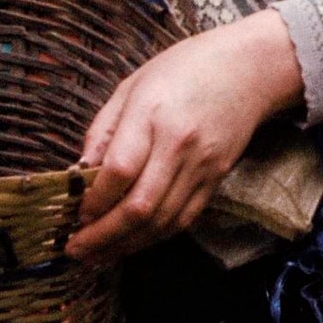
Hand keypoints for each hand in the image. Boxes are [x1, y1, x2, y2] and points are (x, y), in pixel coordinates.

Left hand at [68, 11, 304, 261]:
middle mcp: (179, 145)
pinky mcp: (216, 179)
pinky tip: (133, 242)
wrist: (248, 68)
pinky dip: (156, 236)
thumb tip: (79, 174)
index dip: (92, 201)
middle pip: (140, 206)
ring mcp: (202, 166)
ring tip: (98, 254)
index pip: (119, 171)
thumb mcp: (132, 86)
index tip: (74, 214)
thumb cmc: (184, 69)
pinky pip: (184, 218)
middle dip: (103, 236)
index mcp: (151, 114)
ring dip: (126, 245)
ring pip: (162, 221)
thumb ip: (103, 131)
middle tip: (76, 249)